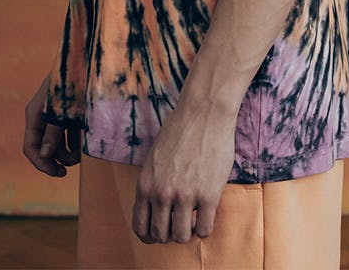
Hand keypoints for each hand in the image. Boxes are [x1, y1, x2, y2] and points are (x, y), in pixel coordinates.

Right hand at [23, 74, 80, 176]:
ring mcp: (56, 112)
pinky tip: (83, 147)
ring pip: (55, 140)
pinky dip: (73, 141)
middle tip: (70, 169)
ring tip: (79, 157)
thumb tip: (44, 155)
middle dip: (55, 160)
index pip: (30, 147)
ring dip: (65, 152)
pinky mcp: (69, 109)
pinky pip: (67, 132)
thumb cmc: (74, 81)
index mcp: (35, 114)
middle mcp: (42, 114)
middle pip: (42, 146)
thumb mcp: (63, 108)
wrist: (88, 56)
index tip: (58, 173)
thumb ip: (53, 131)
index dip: (41, 164)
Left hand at [132, 97, 236, 243]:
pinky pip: (204, 229)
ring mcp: (185, 195)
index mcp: (145, 185)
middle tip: (181, 221)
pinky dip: (205, 228)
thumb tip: (156, 206)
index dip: (151, 234)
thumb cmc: (182, 129)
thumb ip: (153, 183)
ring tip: (195, 217)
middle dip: (170, 233)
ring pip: (181, 236)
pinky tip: (207, 213)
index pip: (140, 227)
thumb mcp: (155, 158)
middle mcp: (161, 194)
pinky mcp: (208, 195)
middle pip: (160, 236)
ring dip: (188, 232)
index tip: (162, 229)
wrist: (205, 111)